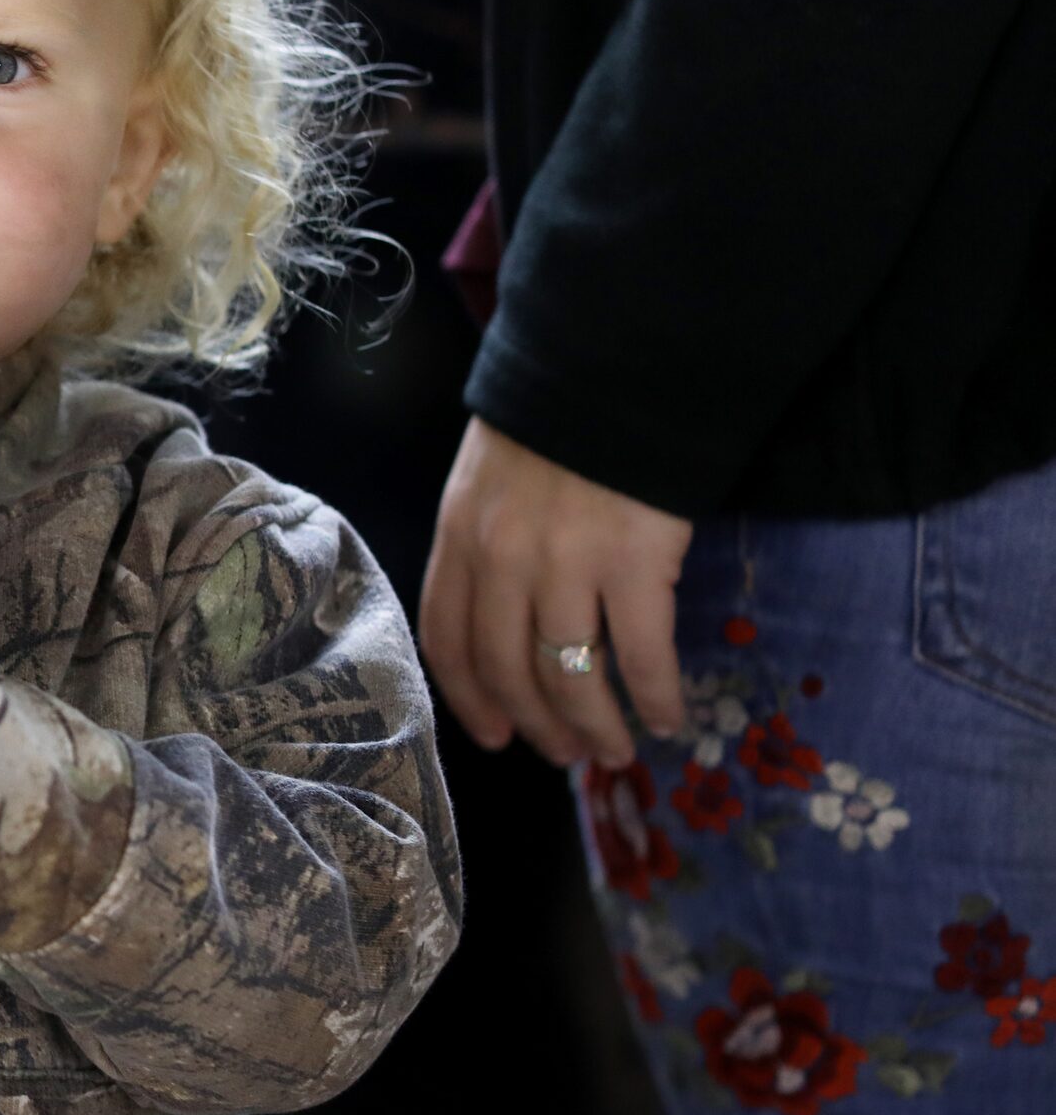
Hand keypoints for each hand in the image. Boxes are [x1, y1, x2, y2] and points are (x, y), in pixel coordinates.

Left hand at [420, 416, 691, 767]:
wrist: (618, 359)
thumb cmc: (561, 416)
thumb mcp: (492, 475)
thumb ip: (488, 540)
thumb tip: (510, 611)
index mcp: (460, 534)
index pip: (448, 637)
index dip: (469, 697)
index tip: (493, 733)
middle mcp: (501, 558)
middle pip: (506, 669)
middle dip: (535, 724)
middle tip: (564, 754)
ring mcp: (564, 563)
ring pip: (569, 675)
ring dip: (594, 726)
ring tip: (614, 751)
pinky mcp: (633, 562)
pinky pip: (641, 654)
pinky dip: (654, 697)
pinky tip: (666, 717)